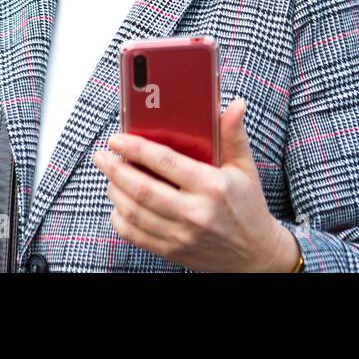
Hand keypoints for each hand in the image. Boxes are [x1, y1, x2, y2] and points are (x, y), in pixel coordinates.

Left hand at [92, 99, 298, 271]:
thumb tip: (235, 105)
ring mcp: (182, 235)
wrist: (255, 253)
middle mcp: (195, 213)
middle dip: (115, 169)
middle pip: (142, 189)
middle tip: (102, 156)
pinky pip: (135, 235)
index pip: (166, 162)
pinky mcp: (172, 251)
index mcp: (212, 186)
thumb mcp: (245, 168)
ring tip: (110, 176)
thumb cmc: (247, 205)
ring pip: (134, 212)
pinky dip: (120, 218)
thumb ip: (233, 135)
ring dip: (114, 191)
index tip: (118, 139)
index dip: (136, 148)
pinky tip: (118, 204)